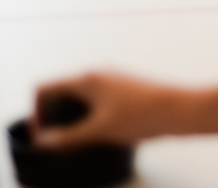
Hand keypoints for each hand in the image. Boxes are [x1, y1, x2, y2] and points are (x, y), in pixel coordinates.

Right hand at [31, 72, 186, 148]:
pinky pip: (95, 101)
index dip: (36, 112)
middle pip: (61, 92)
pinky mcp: (124, 90)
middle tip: (54, 142)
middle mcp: (98, 75)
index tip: (42, 136)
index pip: (45, 88)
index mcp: (87, 79)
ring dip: (71, 118)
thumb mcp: (99, 131)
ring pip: (79, 98)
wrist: (180, 111)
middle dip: (52, 116)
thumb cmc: (142, 116)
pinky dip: (88, 116)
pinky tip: (96, 135)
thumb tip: (43, 142)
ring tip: (74, 142)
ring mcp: (112, 81)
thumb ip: (68, 138)